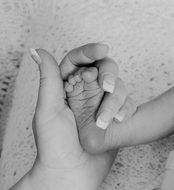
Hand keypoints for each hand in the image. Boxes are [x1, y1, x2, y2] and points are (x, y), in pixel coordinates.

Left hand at [12, 48, 117, 189]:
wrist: (71, 173)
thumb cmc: (55, 145)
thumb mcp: (48, 110)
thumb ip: (48, 79)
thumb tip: (38, 51)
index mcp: (66, 88)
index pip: (77, 61)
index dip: (89, 52)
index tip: (102, 49)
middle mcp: (84, 93)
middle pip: (102, 69)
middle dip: (107, 75)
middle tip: (106, 86)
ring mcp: (100, 104)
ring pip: (117, 86)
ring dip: (114, 102)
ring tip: (104, 121)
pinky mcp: (113, 115)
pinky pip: (126, 103)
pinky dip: (125, 109)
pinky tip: (118, 121)